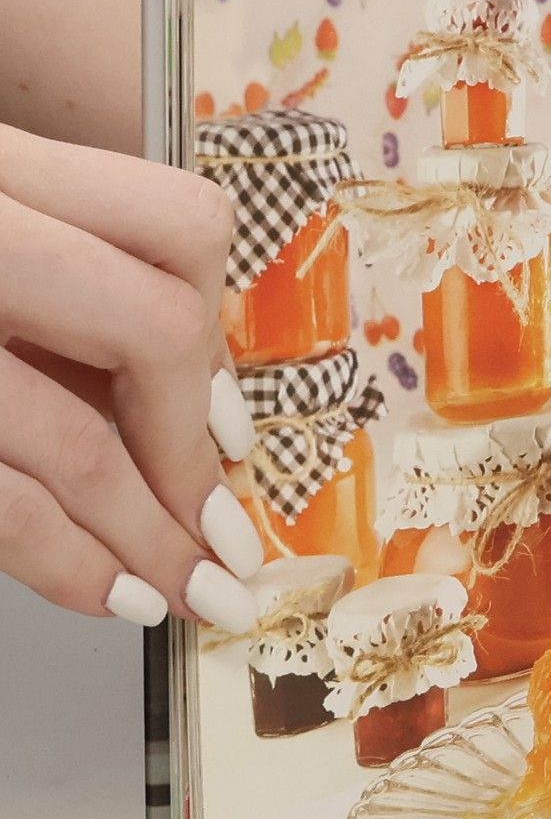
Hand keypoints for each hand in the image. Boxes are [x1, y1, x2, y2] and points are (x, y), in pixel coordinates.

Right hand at [0, 124, 263, 631]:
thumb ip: (52, 286)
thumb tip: (190, 406)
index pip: (179, 225)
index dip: (222, 334)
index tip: (230, 426)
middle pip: (152, 327)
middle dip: (196, 451)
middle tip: (223, 536)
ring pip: (70, 437)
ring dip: (146, 534)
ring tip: (185, 591)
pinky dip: (65, 561)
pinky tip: (107, 593)